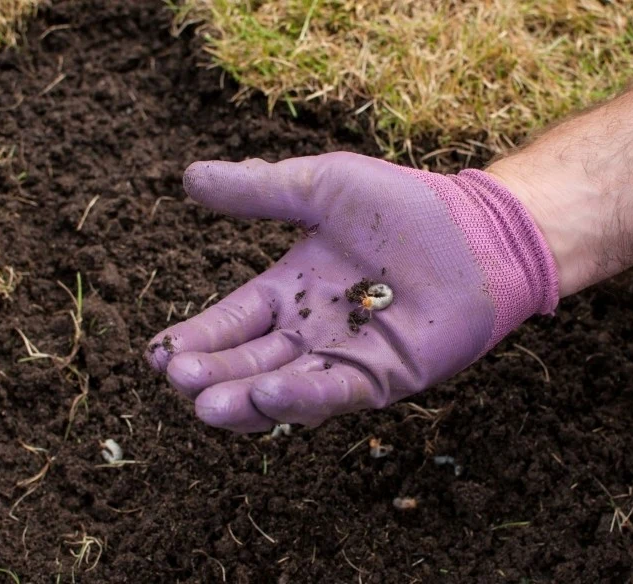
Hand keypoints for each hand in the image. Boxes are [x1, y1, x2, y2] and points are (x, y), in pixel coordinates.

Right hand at [146, 152, 557, 432]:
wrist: (476, 227)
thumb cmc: (402, 204)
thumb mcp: (321, 188)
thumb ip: (258, 190)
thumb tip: (188, 177)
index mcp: (290, 290)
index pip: (231, 320)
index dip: (196, 336)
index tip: (157, 351)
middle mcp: (310, 330)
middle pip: (249, 360)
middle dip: (211, 372)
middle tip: (175, 378)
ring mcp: (344, 358)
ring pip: (282, 387)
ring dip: (243, 398)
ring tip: (204, 404)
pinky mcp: (381, 378)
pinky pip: (333, 393)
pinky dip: (299, 397)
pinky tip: (264, 394)